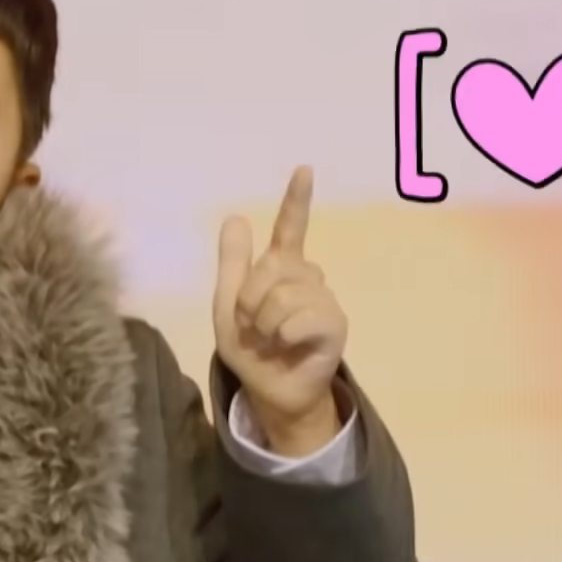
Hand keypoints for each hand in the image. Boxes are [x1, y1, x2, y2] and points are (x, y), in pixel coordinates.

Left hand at [213, 166, 348, 455]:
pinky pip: (301, 319)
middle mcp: (307, 277)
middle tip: (254, 327)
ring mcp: (324, 299)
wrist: (270, 392)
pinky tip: (289, 347)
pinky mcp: (334, 324)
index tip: (304, 169)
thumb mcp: (227, 307)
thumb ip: (232, 265)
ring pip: (283, 296)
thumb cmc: (251, 350)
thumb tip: (235, 217)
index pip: (290, 228)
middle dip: (250, 301)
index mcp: (280, 268)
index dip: (296, 200)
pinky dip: (283, 336)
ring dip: (265, 324)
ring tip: (272, 341)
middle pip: (271, 269)